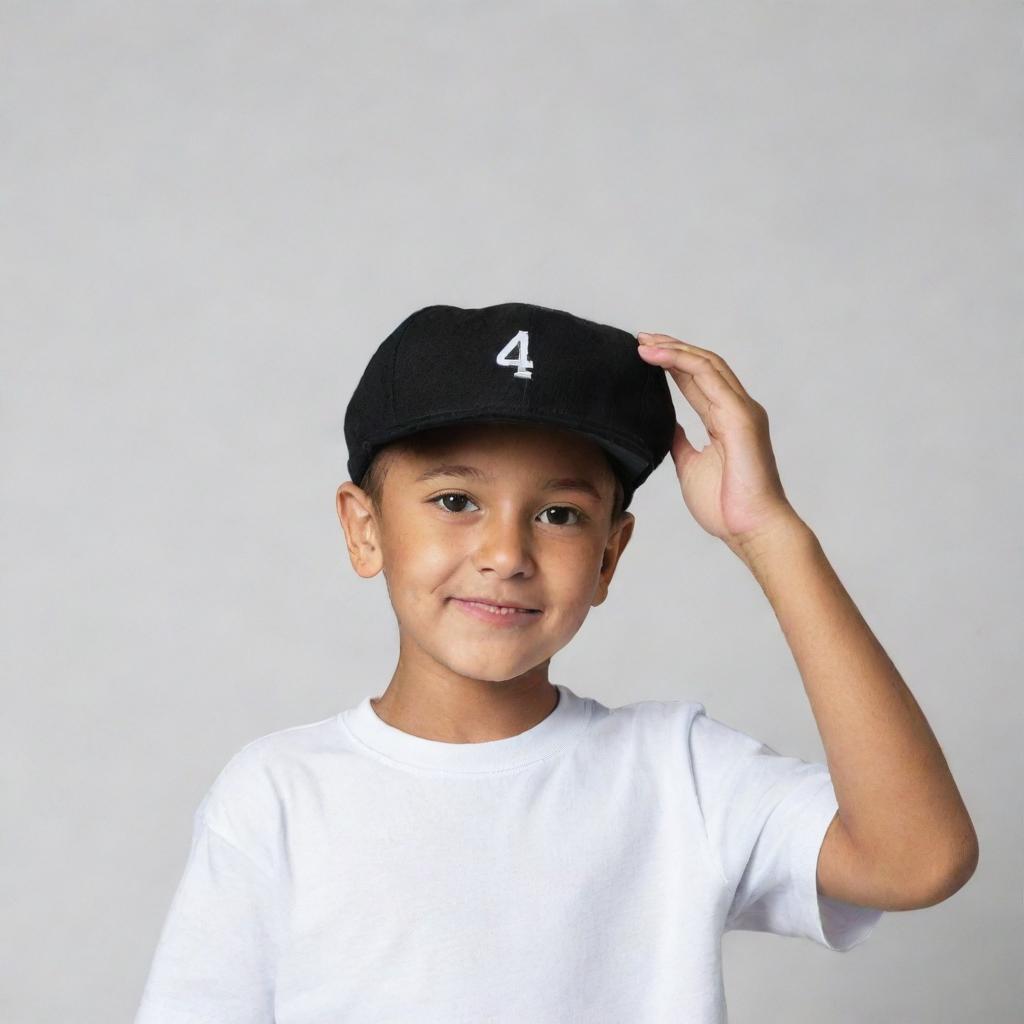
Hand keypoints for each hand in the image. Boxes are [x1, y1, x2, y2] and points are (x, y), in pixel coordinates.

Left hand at [636, 332, 801, 555]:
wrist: (751, 531)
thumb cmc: (726, 507)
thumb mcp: (690, 466)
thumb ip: (680, 442)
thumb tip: (667, 427)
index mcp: (725, 420)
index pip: (697, 380)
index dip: (671, 363)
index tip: (642, 353)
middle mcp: (737, 409)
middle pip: (702, 364)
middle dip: (670, 348)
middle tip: (639, 338)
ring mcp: (741, 410)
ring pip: (706, 364)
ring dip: (673, 350)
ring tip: (643, 342)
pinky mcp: (740, 416)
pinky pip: (709, 377)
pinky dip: (681, 362)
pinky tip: (657, 357)